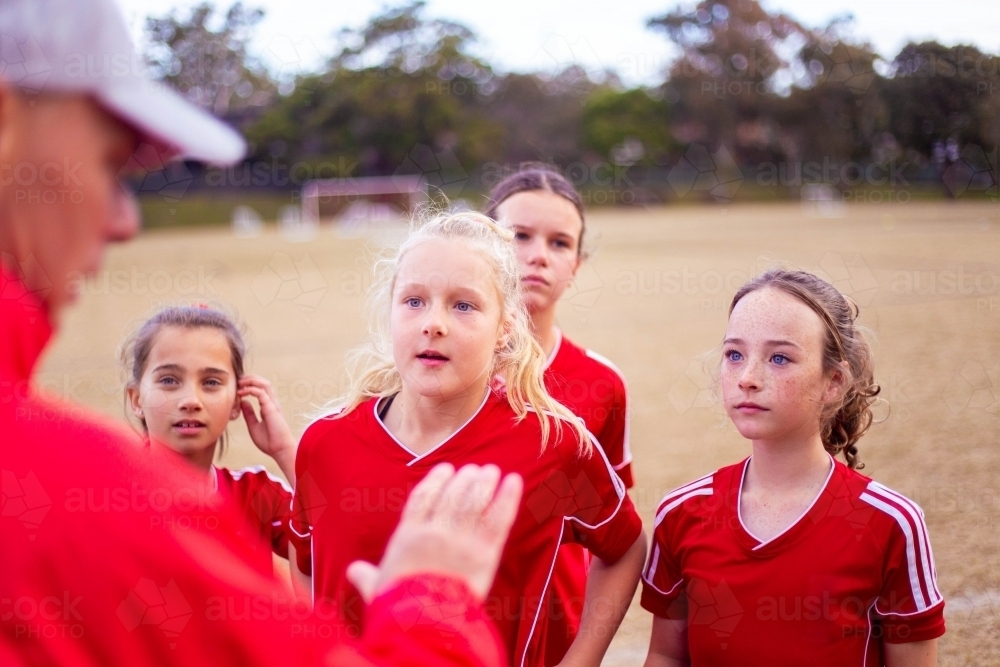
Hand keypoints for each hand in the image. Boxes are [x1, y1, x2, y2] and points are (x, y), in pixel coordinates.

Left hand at [237, 375, 295, 481]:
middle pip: (263, 383)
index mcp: (268, 407)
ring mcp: (272, 404)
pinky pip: (261, 393)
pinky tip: (242, 392)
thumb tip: (243, 402)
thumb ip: (249, 413)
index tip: (237, 387)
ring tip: (240, 383)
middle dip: (250, 378)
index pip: (260, 390)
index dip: (249, 385)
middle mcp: (272, 403)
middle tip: (237, 380)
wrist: (279, 450)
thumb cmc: (269, 442)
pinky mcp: (271, 408)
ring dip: (251, 381)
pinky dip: (251, 389)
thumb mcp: (253, 425)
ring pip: (264, 384)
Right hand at [346, 463, 522, 602]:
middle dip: (464, 479)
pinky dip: (508, 498)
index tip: (445, 469)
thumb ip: (368, 576)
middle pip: (452, 495)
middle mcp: (435, 532)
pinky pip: (498, 519)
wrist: (423, 624)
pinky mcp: (485, 554)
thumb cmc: (397, 607)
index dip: (435, 480)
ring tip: (491, 471)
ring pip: (474, 502)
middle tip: (474, 470)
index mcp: (408, 536)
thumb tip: (353, 570)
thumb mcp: (378, 588)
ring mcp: (461, 542)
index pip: (423, 497)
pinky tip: (514, 481)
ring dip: (484, 483)